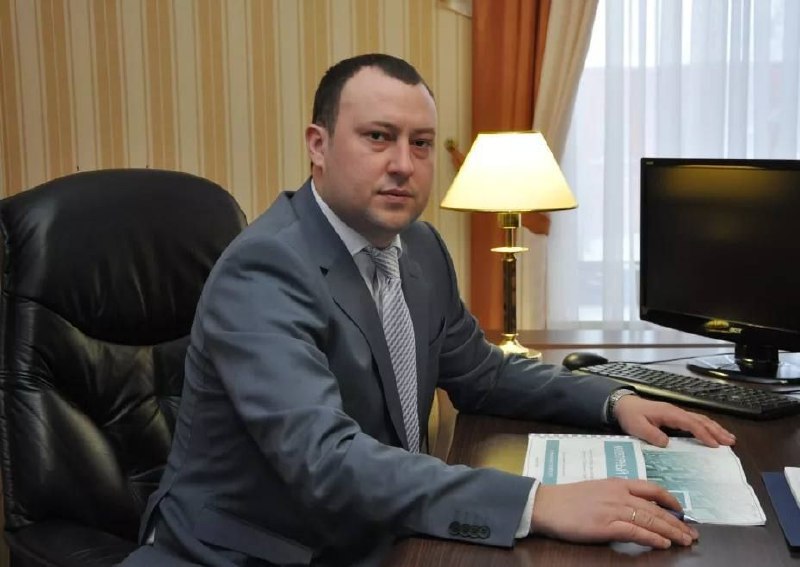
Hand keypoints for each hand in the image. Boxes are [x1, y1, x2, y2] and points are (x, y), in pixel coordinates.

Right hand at [531, 478, 698, 547]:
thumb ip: (616, 496)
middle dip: (677, 522)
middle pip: (656, 508)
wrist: (546, 504)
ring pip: (651, 520)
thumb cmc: (568, 499)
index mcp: (617, 483)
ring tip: (685, 541)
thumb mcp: (596, 490)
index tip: (681, 510)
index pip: (651, 489)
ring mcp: (614, 510)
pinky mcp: (606, 526)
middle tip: (692, 533)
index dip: (670, 500)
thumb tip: (634, 508)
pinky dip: (652, 538)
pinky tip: (663, 544)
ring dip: (671, 531)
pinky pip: (636, 532)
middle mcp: (619, 494)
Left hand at [614, 395, 735, 447]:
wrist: (622, 405)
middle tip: (731, 442)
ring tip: (729, 438)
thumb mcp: (637, 427)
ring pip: (700, 419)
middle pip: (700, 420)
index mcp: (669, 413)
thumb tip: (667, 443)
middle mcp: (676, 412)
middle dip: (716, 431)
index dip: (703, 434)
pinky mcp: (674, 416)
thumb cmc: (630, 416)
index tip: (714, 445)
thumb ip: (651, 435)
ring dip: (715, 428)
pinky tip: (712, 433)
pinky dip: (706, 427)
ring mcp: (676, 413)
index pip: (691, 424)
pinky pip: (694, 421)